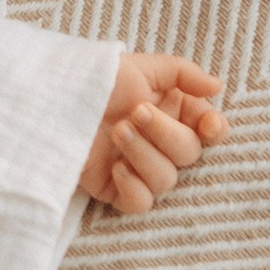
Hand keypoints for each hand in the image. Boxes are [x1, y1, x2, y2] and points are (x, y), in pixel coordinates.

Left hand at [79, 52, 227, 215]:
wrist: (51, 97)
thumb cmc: (94, 77)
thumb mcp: (140, 66)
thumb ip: (182, 73)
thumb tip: (218, 86)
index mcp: (171, 111)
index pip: (208, 129)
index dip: (213, 129)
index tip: (207, 124)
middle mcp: (159, 141)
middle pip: (188, 153)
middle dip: (165, 133)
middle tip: (135, 112)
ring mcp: (138, 166)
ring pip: (165, 179)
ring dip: (144, 154)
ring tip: (117, 131)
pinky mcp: (115, 189)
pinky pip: (139, 203)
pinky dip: (133, 187)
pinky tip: (116, 166)